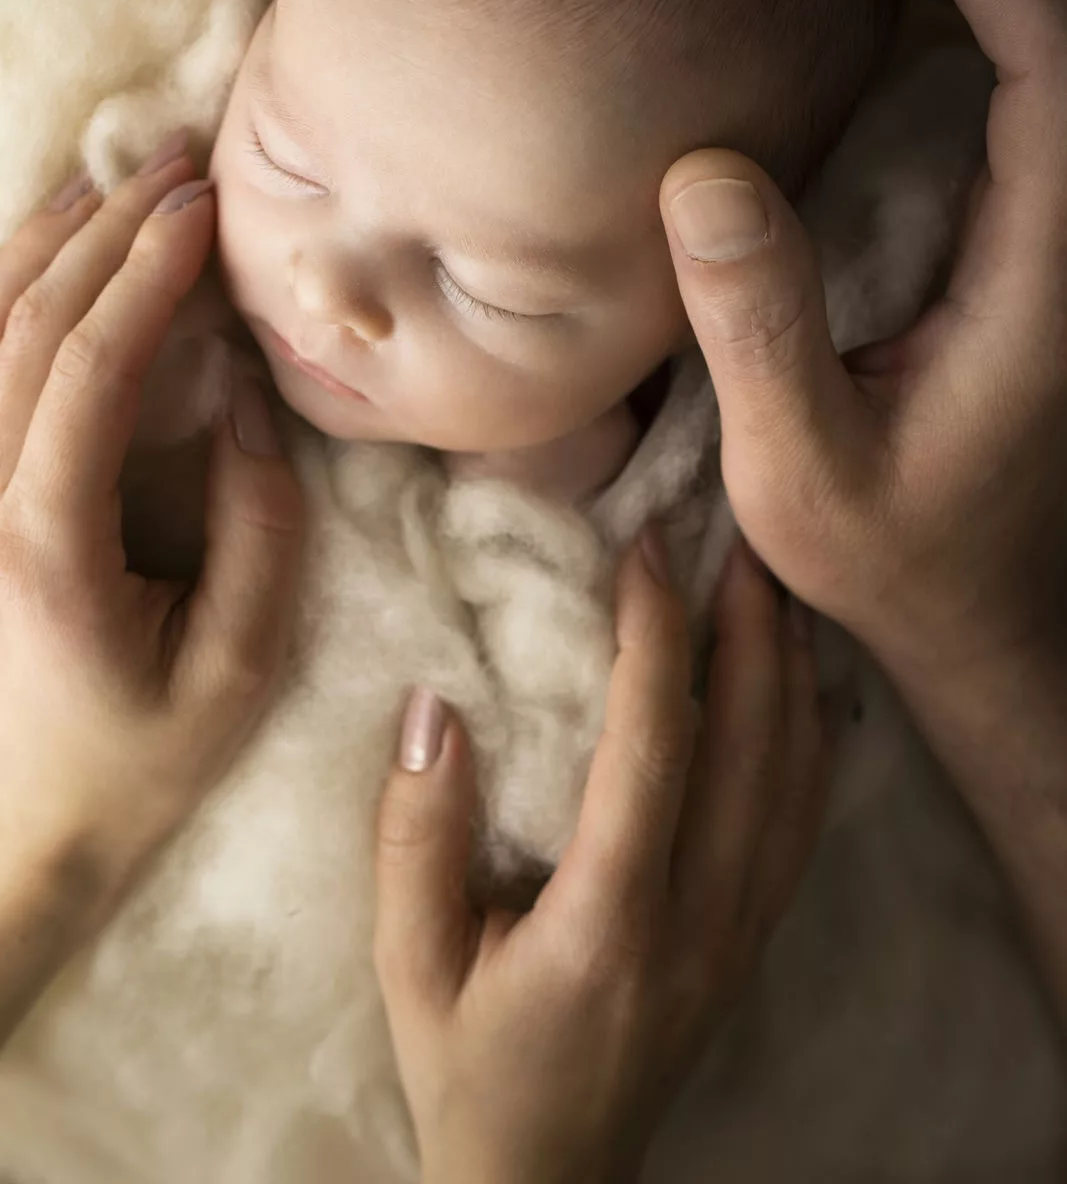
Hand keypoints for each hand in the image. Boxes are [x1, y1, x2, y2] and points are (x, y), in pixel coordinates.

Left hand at [0, 138, 302, 1037]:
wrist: (16, 839)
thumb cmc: (133, 763)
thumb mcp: (236, 670)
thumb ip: (262, 532)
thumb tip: (249, 405)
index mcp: (41, 543)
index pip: (90, 366)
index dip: (150, 272)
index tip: (208, 209)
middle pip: (23, 326)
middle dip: (104, 231)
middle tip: (177, 167)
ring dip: (41, 246)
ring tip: (109, 182)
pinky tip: (38, 256)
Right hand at [374, 537, 830, 1183]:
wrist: (550, 1180)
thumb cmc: (468, 1066)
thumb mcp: (408, 966)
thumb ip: (414, 838)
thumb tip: (434, 706)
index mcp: (608, 923)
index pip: (652, 750)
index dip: (655, 639)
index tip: (645, 551)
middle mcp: (697, 920)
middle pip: (753, 748)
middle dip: (748, 628)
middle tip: (734, 534)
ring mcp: (741, 933)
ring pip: (797, 778)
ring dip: (788, 670)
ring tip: (770, 583)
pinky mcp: (754, 939)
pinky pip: (804, 820)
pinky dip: (813, 734)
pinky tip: (800, 679)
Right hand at [660, 0, 1066, 675]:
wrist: (981, 614)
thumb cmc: (895, 558)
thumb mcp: (802, 472)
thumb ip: (759, 330)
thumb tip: (706, 168)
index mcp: (1049, 266)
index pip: (1050, 54)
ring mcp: (1065, 225)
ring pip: (1064, 31)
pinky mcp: (1034, 233)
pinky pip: (1032, 76)